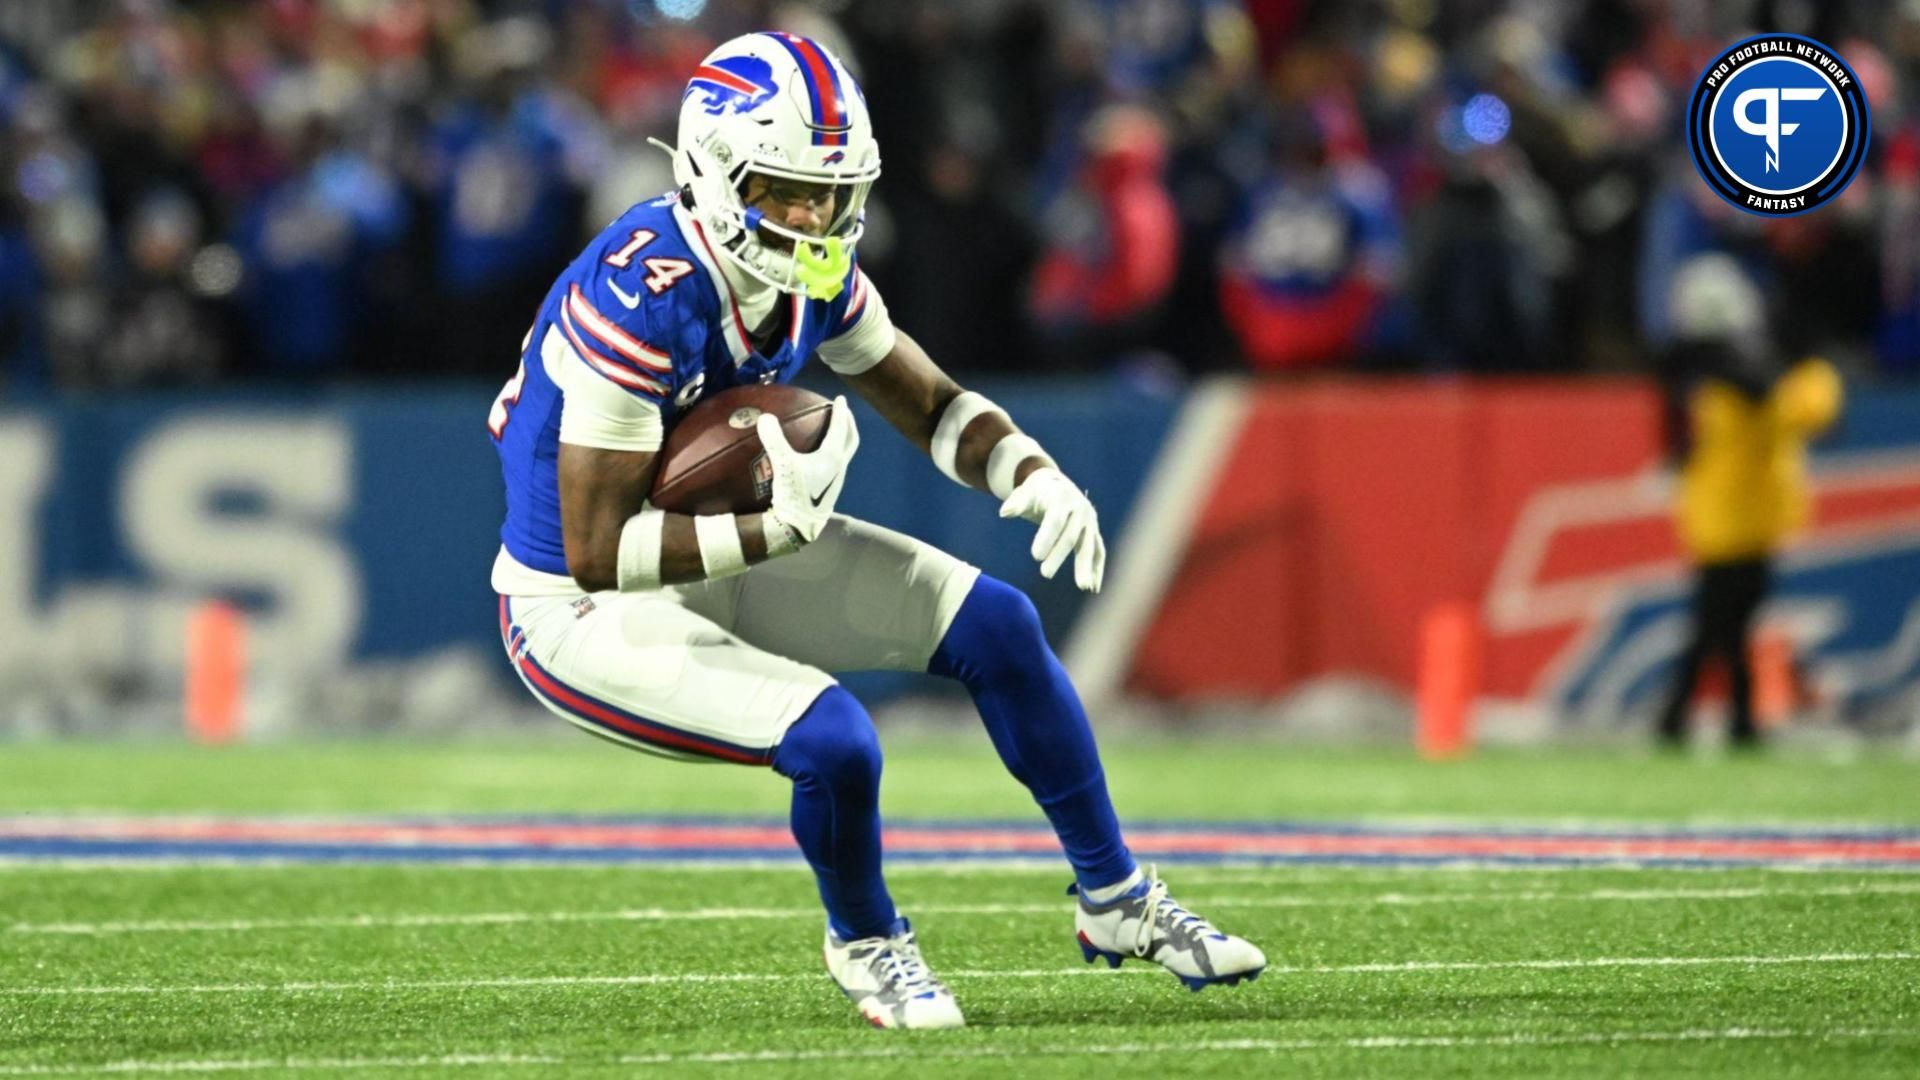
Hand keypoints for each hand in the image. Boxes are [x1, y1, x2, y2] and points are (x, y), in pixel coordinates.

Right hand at [758, 396, 858, 543]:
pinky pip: (838, 463)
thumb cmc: (794, 494)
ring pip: (847, 452)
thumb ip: (774, 440)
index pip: (840, 428)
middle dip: (849, 423)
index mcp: (832, 457)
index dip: (840, 411)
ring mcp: (838, 479)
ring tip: (836, 430)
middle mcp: (840, 466)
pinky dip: (835, 452)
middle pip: (851, 439)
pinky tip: (822, 455)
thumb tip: (765, 417)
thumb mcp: (783, 465)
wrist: (800, 525)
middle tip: (844, 411)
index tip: (840, 399)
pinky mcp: (832, 488)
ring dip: (844, 438)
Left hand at [999, 467, 1104, 591]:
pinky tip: (1094, 588)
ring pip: (1089, 545)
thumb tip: (1004, 512)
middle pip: (1071, 535)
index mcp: (1062, 498)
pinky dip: (1097, 569)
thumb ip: (1016, 503)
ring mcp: (1090, 521)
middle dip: (1058, 555)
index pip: (1055, 520)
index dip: (1046, 538)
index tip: (1035, 556)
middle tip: (1045, 574)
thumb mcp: (1025, 492)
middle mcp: (1080, 509)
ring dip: (1087, 566)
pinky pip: (1098, 551)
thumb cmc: (1037, 492)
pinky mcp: (1093, 532)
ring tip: (1083, 587)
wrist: (1058, 484)